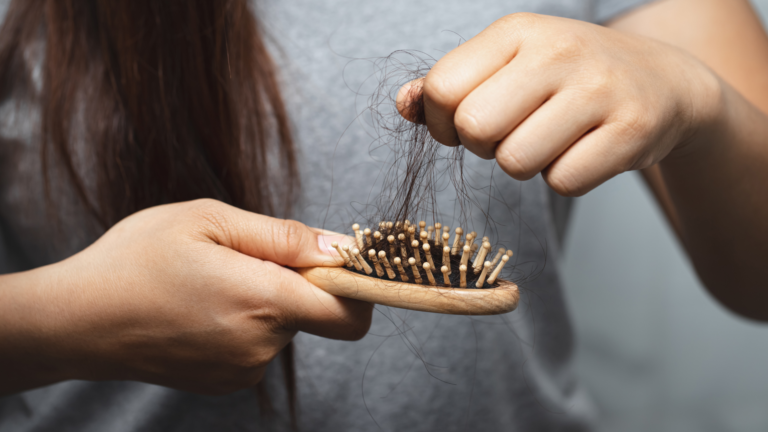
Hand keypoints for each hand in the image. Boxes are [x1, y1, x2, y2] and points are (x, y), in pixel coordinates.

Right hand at [1, 199, 370, 394]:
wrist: (77, 321)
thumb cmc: (137, 260)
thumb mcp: (210, 220)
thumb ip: (284, 236)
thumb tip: (341, 247)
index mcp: (264, 301)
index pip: (351, 313)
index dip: (357, 286)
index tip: (337, 263)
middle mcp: (261, 345)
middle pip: (315, 313)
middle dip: (294, 282)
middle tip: (241, 258)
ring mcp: (243, 370)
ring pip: (283, 326)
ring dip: (264, 301)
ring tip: (211, 282)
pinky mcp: (225, 382)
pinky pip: (258, 345)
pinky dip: (245, 323)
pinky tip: (202, 307)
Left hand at [398, 13, 720, 195]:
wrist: (664, 82)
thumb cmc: (568, 78)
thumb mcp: (508, 65)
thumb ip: (449, 85)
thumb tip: (404, 105)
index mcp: (516, 31)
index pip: (442, 88)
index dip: (442, 123)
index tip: (466, 125)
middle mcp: (558, 50)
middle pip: (475, 128)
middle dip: (484, 146)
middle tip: (511, 134)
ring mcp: (599, 88)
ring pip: (516, 163)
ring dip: (525, 165)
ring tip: (551, 139)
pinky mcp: (632, 129)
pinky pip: (563, 182)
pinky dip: (566, 178)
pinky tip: (584, 150)